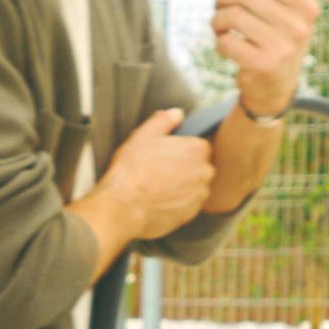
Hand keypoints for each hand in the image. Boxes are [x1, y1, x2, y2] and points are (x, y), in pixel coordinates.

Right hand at [80, 106, 217, 257]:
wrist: (123, 207)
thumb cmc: (132, 169)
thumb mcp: (143, 136)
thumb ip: (164, 121)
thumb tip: (177, 113)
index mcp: (197, 149)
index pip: (198, 146)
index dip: (181, 150)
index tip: (166, 156)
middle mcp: (204, 172)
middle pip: (199, 167)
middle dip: (184, 169)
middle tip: (159, 172)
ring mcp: (198, 195)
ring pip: (194, 187)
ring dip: (181, 187)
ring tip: (157, 188)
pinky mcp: (190, 215)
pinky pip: (187, 205)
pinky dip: (176, 203)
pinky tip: (158, 201)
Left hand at [212, 0, 320, 119]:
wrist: (276, 86)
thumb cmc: (278, 37)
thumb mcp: (287, 7)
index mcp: (307, 7)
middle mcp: (299, 27)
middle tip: (219, 3)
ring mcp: (283, 49)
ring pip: (233, 17)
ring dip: (217, 18)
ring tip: (218, 24)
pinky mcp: (263, 67)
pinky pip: (227, 42)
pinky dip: (219, 41)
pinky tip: (225, 44)